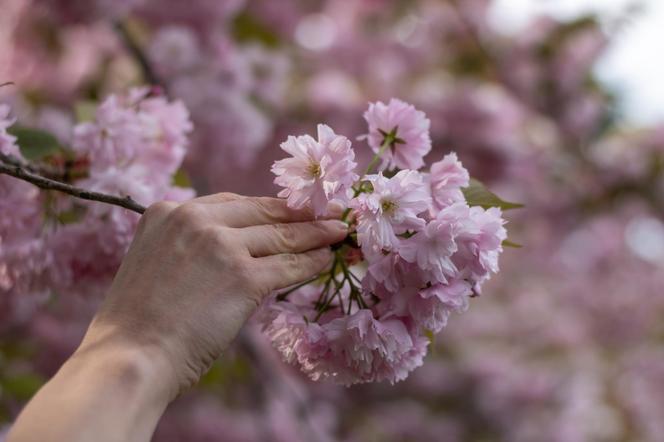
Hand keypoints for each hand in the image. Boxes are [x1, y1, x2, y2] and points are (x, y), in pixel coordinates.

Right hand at [81, 193, 346, 396]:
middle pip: (263, 212)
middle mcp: (196, 219)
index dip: (269, 206)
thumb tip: (237, 243)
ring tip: (338, 234)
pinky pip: (289, 265)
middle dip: (301, 214)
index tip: (292, 209)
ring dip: (316, 235)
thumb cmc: (138, 321)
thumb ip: (190, 243)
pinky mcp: (243, 276)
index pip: (234, 201)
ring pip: (282, 236)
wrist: (129, 356)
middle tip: (329, 214)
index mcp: (170, 210)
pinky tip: (327, 260)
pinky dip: (313, 263)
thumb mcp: (156, 261)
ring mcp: (221, 245)